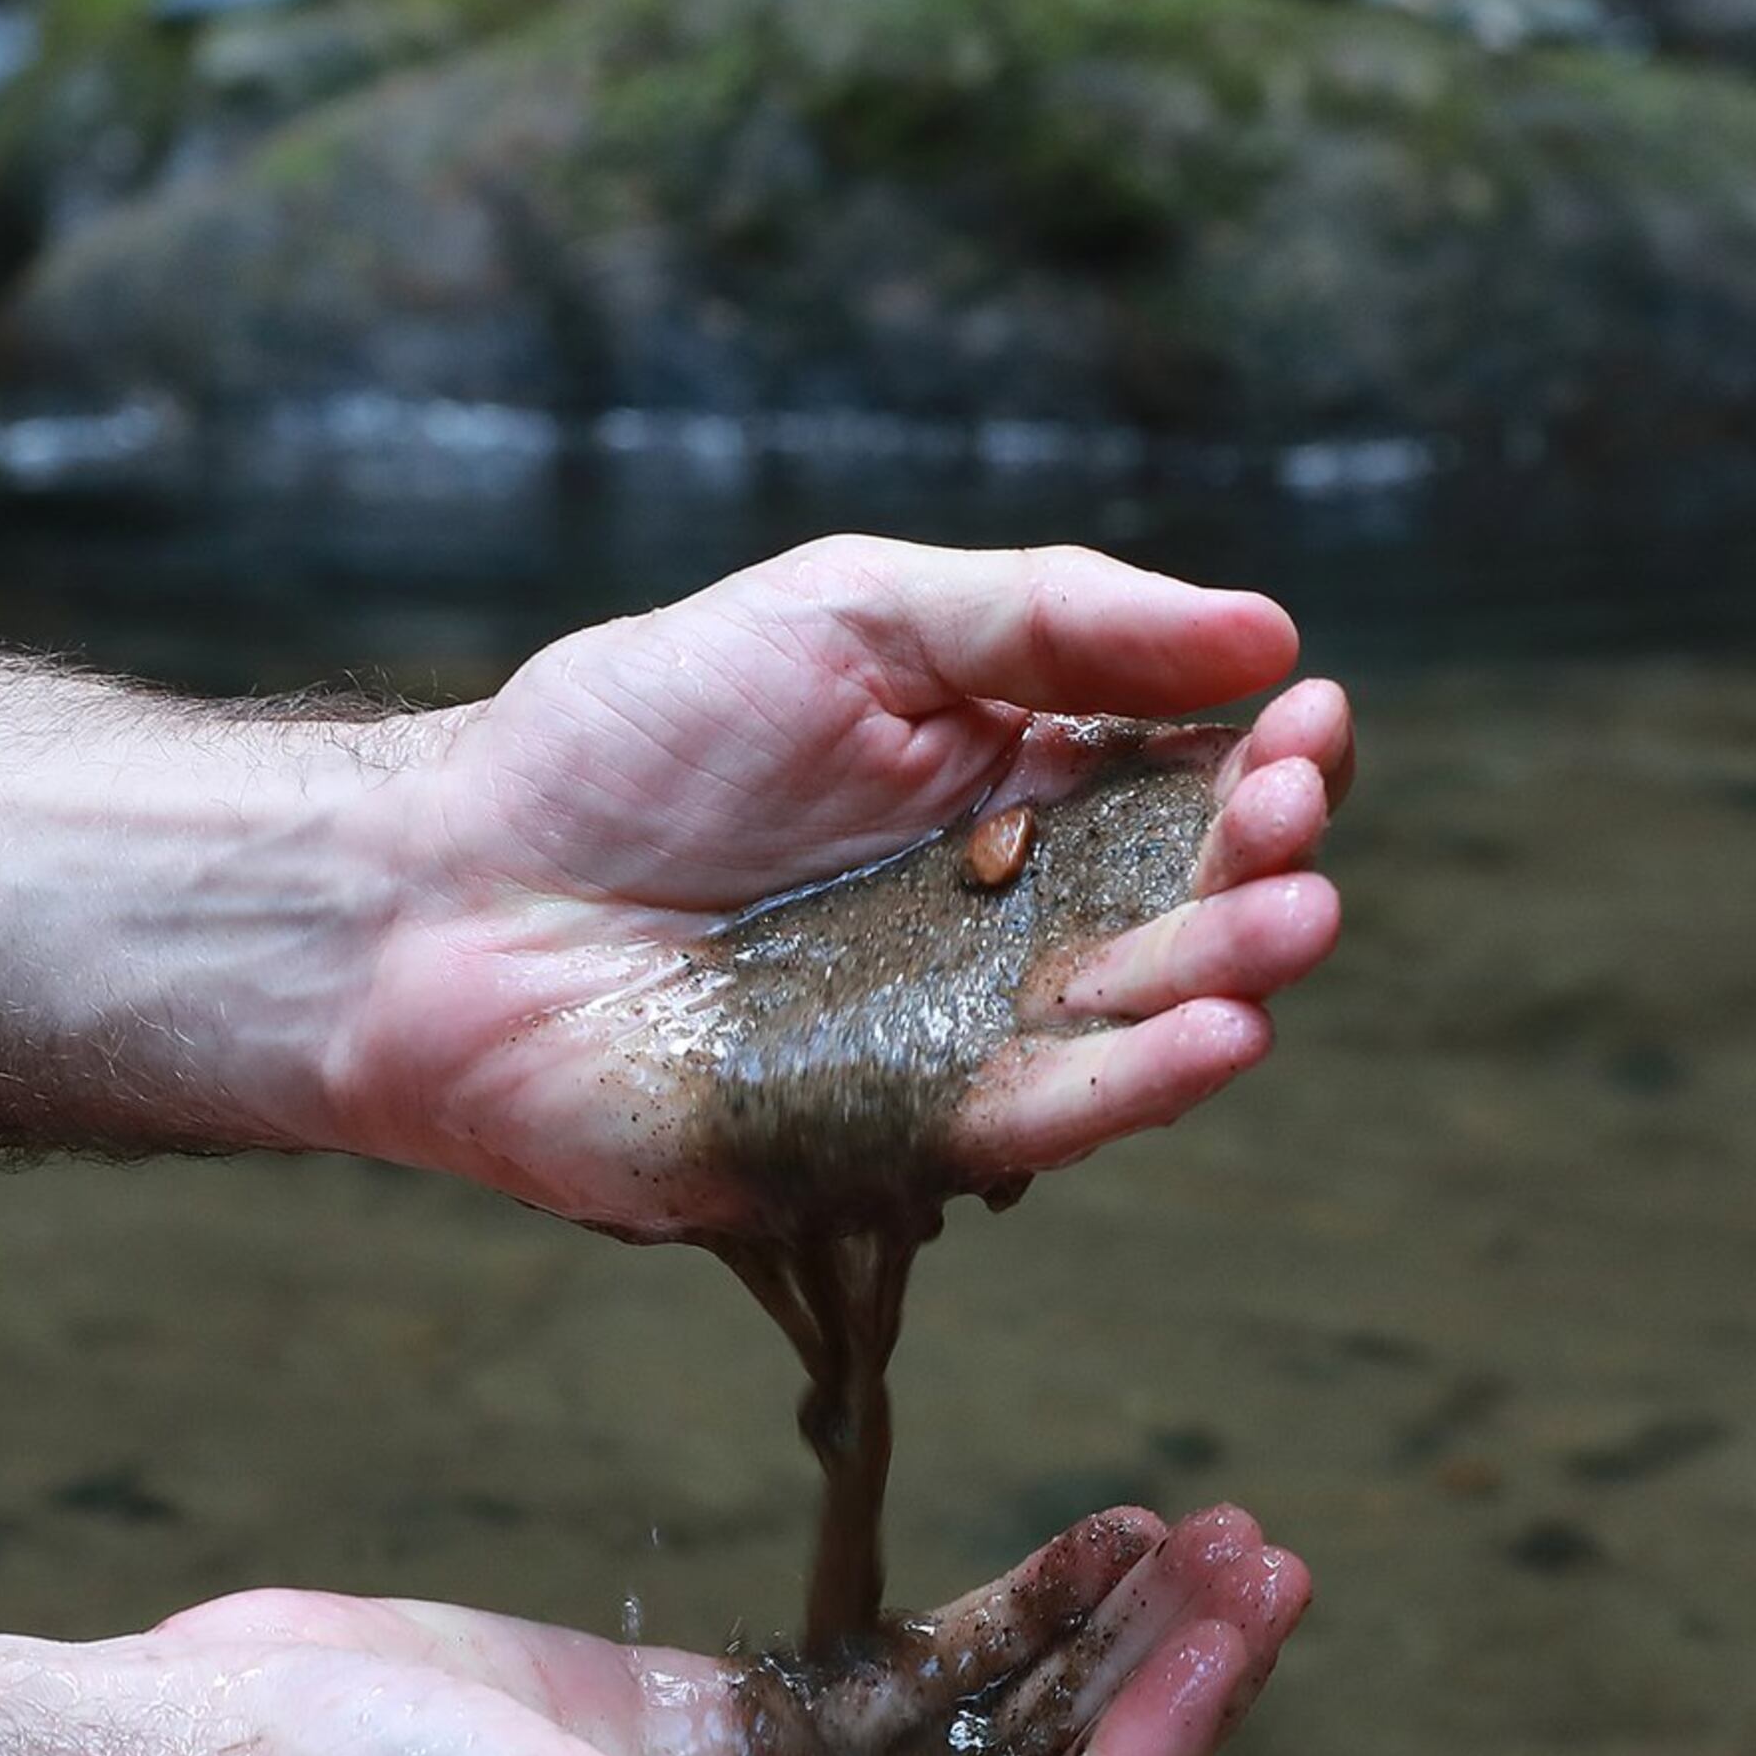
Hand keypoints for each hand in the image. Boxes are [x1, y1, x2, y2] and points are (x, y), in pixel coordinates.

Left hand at [342, 537, 1351, 1233]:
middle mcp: (1008, 920)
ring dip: (1233, 977)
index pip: (1187, 779)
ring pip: (1137, 1020)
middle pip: (1187, 902)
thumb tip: (1264, 628)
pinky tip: (1220, 1037)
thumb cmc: (630, 739)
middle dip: (1263, 862)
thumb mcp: (850, 614)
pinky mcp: (896, 1140)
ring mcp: (959, 1037)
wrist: (452, 889)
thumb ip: (1047, 620)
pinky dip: (1137, 1087)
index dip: (1266, 758)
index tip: (1304, 720)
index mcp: (1013, 785)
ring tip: (1292, 926)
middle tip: (1290, 824)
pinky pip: (1040, 1122)